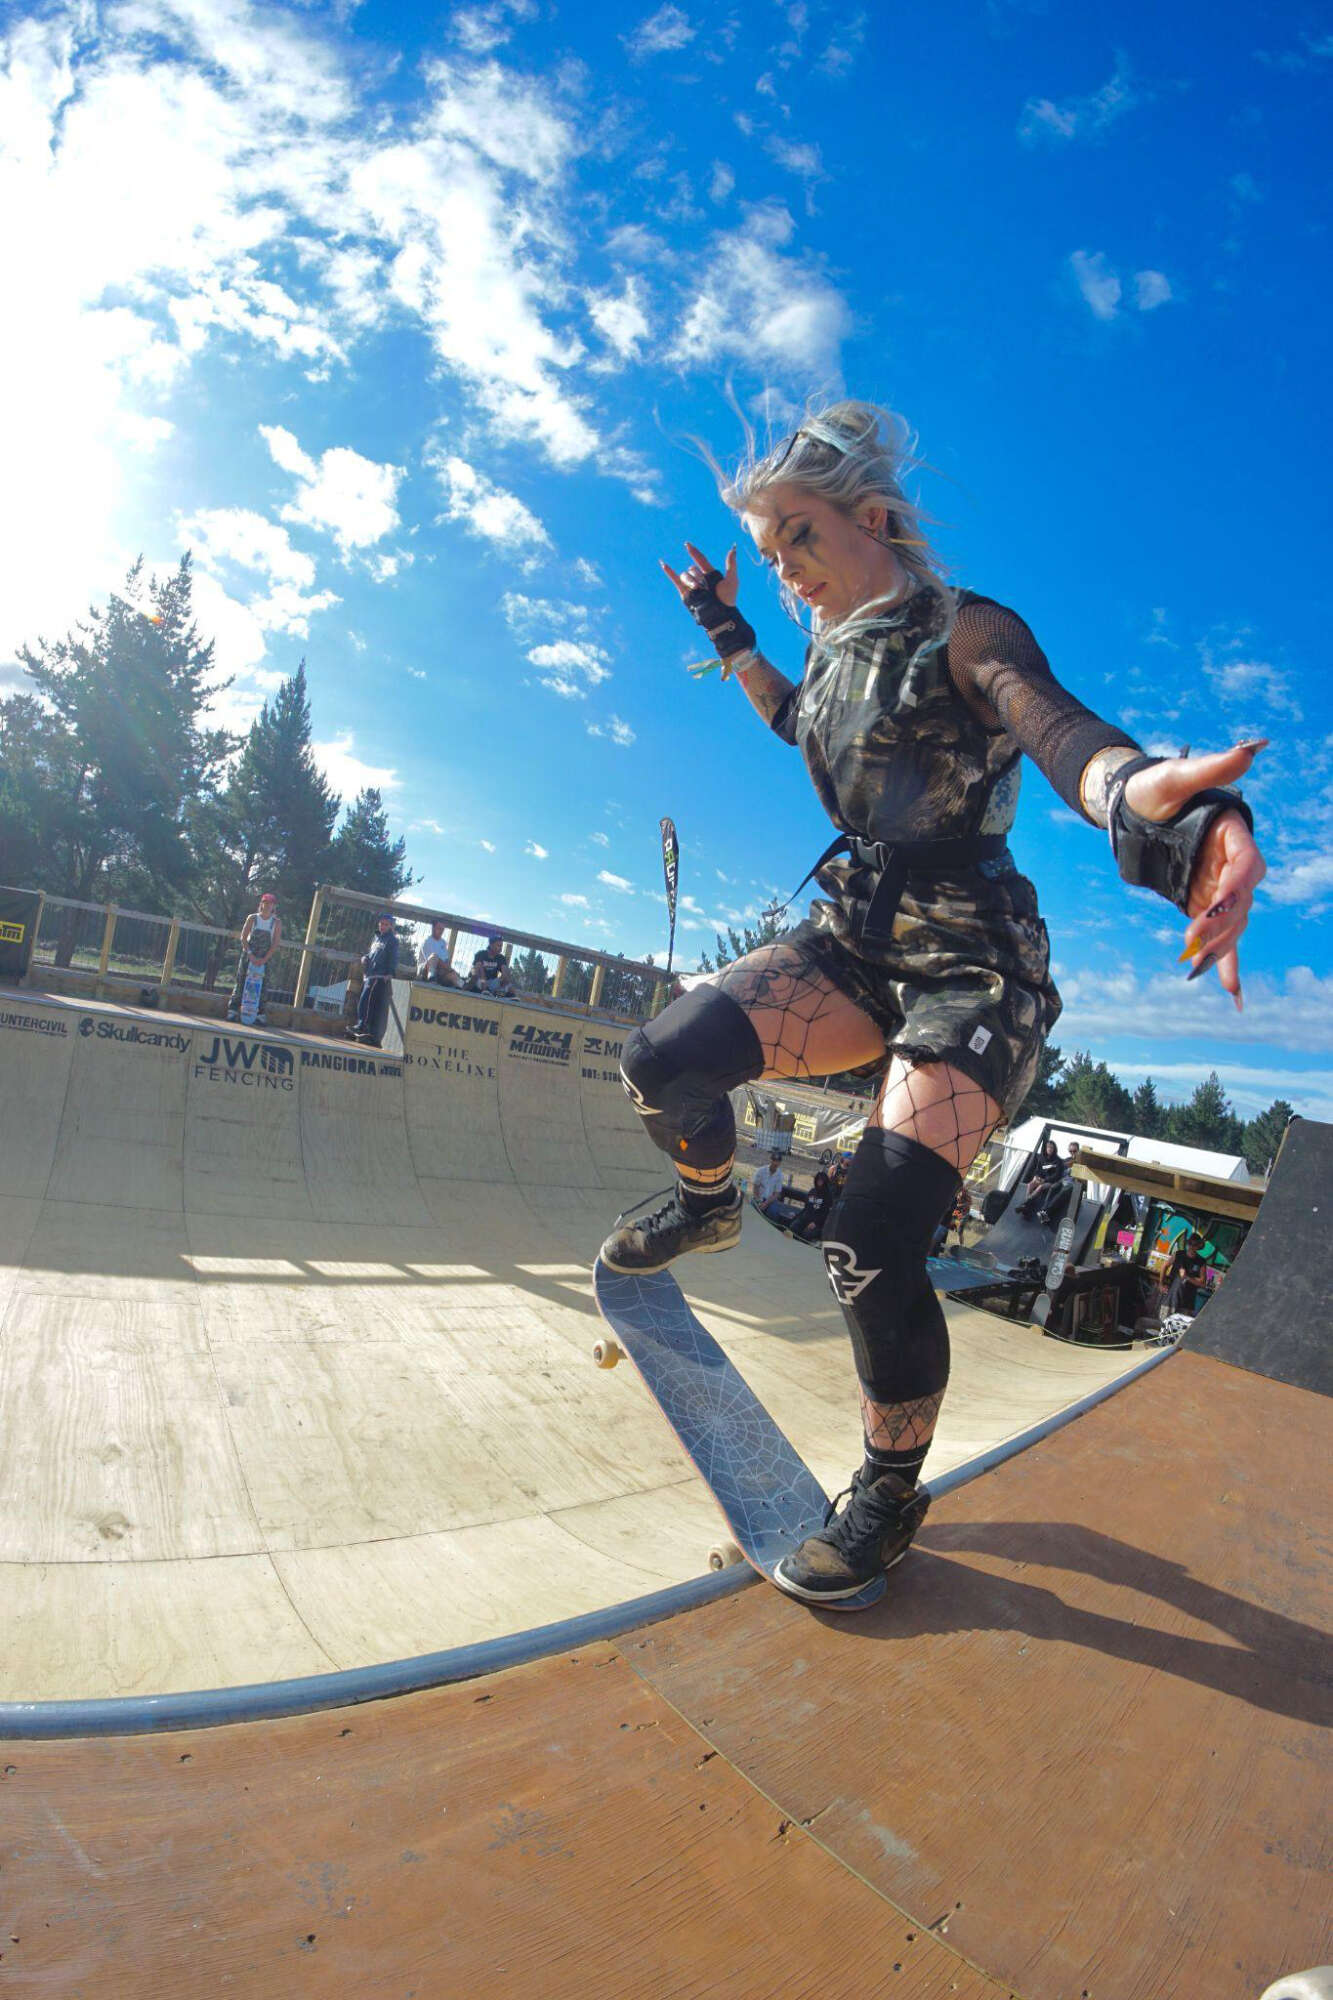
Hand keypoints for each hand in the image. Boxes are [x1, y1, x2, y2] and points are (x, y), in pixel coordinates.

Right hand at [660, 540, 738, 607]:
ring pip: (685, 575)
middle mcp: (700, 579)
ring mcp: (692, 586)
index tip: (687, 544)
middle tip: (703, 587)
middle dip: (697, 576)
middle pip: (693, 569)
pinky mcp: (685, 593)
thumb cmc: (727, 599)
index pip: (700, 559)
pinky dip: (669, 572)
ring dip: (690, 580)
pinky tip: (663, 563)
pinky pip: (675, 580)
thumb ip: (731, 564)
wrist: (718, 614)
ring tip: (696, 589)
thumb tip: (733, 548)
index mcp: (710, 574)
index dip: (694, 552)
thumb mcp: (732, 580)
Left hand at [1122, 741, 1267, 1008]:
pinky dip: (1226, 962)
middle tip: (1191, 940)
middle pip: (1238, 902)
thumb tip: (1252, 747)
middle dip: (1219, 923)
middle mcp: (1230, 863)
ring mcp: (1217, 886)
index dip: (1234, 888)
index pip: (1246, 867)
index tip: (1213, 904)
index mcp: (1232, 834)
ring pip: (1230, 924)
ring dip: (1218, 947)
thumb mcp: (1175, 775)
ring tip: (1198, 966)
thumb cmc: (1152, 786)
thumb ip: (1212, 766)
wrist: (1129, 804)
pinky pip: (1219, 936)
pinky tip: (1233, 993)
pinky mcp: (1201, 902)